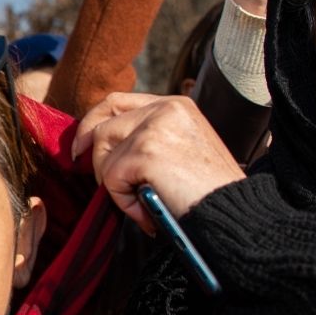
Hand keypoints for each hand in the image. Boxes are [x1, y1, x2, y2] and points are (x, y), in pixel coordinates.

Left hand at [71, 92, 245, 234]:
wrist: (233, 212)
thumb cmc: (207, 193)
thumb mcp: (180, 151)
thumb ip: (148, 138)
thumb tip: (99, 145)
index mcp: (175, 105)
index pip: (116, 102)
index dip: (92, 123)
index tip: (81, 148)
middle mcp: (165, 108)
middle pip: (102, 124)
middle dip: (94, 156)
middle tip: (105, 184)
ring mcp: (155, 127)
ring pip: (102, 153)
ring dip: (115, 186)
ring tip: (144, 202)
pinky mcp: (146, 151)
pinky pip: (110, 178)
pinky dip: (124, 202)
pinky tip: (149, 210)